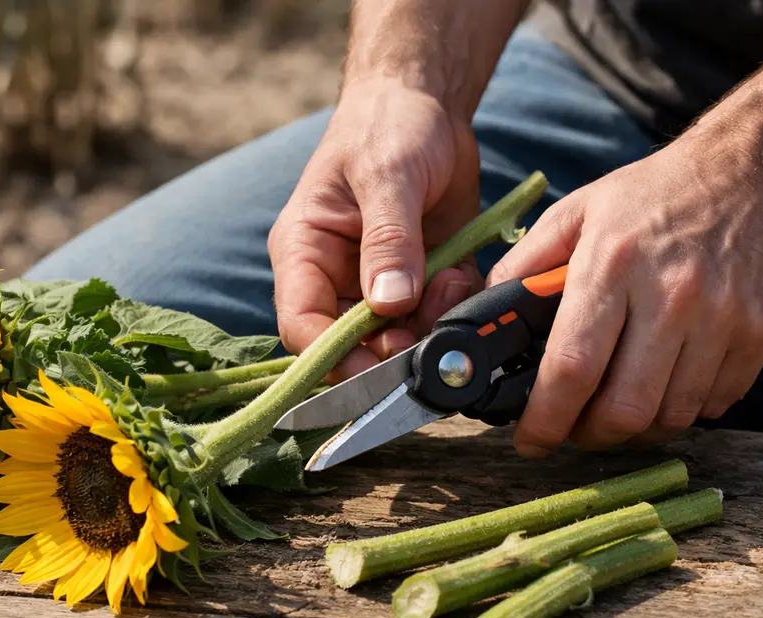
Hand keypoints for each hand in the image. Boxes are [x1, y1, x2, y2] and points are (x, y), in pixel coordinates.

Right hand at [269, 78, 483, 380]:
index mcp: (304, 253)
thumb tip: (389, 303)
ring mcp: (377, 286)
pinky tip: (461, 273)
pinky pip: (434, 320)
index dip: (331, 356)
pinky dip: (453, 308)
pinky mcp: (419, 284)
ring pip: (397, 340)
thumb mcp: (386, 176)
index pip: (301, 326)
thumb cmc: (386, 127)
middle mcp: (335, 279)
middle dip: (392, 348)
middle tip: (428, 332)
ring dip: (429, 326)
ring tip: (450, 282)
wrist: (427, 105)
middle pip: (350, 346)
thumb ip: (388, 240)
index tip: (374, 366)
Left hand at [487, 131, 762, 457]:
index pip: (572, 366)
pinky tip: (665, 386)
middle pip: (624, 408)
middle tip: (574, 428)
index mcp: (613, 265)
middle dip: (589, 435)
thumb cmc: (654, 195)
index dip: (546, 419)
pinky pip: (714, 403)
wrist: (754, 170)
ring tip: (616, 408)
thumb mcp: (575, 213)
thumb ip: (524, 267)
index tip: (530, 440)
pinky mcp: (761, 332)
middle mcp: (671, 295)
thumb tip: (487, 318)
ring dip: (635, 428)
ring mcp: (723, 317)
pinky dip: (683, 410)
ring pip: (670, 415)